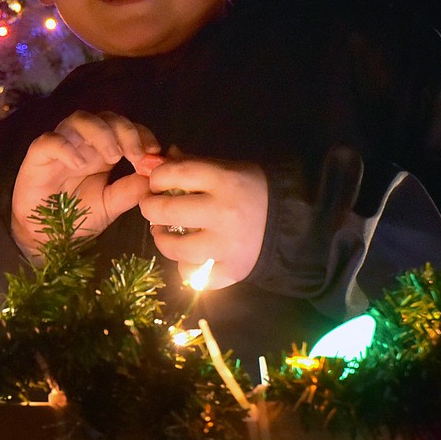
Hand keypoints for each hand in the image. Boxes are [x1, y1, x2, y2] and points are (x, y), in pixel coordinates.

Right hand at [11, 111, 161, 261]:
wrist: (44, 237)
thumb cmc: (76, 218)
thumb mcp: (111, 205)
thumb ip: (132, 190)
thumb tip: (156, 175)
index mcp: (103, 151)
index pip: (125, 128)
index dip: (141, 133)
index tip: (154, 152)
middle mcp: (84, 143)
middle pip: (106, 117)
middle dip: (126, 131)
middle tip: (136, 155)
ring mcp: (61, 146)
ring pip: (80, 119)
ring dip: (101, 133)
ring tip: (112, 157)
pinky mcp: (38, 156)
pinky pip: (50, 140)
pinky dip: (66, 147)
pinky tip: (79, 164)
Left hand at [139, 150, 268, 287]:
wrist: (290, 220)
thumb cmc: (250, 188)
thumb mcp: (224, 168)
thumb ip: (188, 164)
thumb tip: (151, 163)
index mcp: (224, 180)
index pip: (174, 175)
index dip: (156, 179)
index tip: (155, 184)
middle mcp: (224, 213)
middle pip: (166, 211)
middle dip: (150, 208)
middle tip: (152, 208)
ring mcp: (228, 246)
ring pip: (175, 248)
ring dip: (163, 240)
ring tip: (166, 233)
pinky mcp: (232, 271)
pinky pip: (193, 275)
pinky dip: (186, 267)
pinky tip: (191, 256)